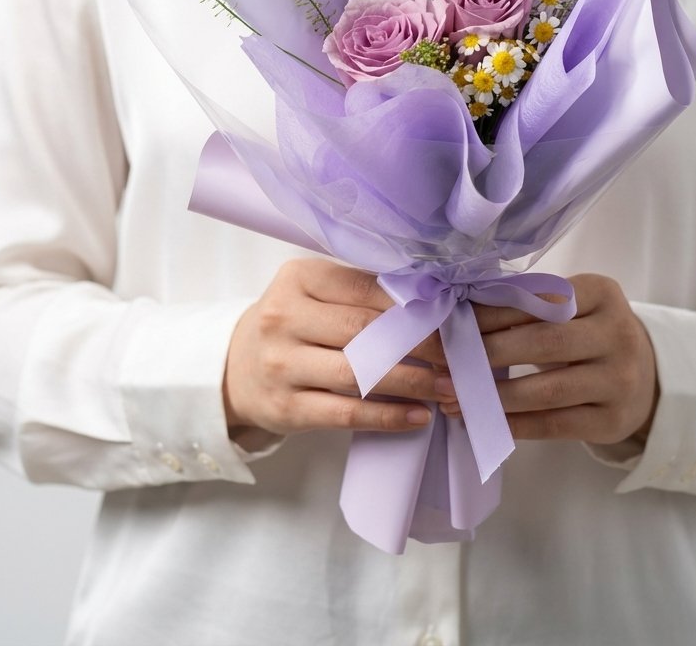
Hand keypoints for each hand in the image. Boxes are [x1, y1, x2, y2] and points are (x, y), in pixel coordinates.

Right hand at [223, 256, 449, 436]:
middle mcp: (284, 317)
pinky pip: (345, 414)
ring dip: (412, 382)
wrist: (233, 369)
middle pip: (365, 331)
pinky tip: (419, 416)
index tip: (453, 318)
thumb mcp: (314, 293)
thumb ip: (360, 292)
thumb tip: (433, 300)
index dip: (414, 306)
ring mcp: (282, 364)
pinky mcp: (286, 408)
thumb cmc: (292, 324)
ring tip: (449, 388)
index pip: (366, 289)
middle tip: (461, 356)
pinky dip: (387, 417)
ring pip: (358, 374)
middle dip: (422, 345)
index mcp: (298, 278)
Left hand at [440, 274, 658, 444]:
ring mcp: (619, 380)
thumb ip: (526, 306)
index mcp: (601, 293)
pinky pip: (554, 424)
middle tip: (441, 361)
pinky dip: (514, 424)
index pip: (539, 300)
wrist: (645, 377)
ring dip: (493, 394)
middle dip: (485, 352)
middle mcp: (617, 333)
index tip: (447, 322)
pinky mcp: (612, 421)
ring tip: (452, 395)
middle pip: (542, 342)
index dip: (490, 313)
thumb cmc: (587, 333)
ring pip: (546, 389)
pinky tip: (483, 421)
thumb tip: (457, 313)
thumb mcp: (570, 309)